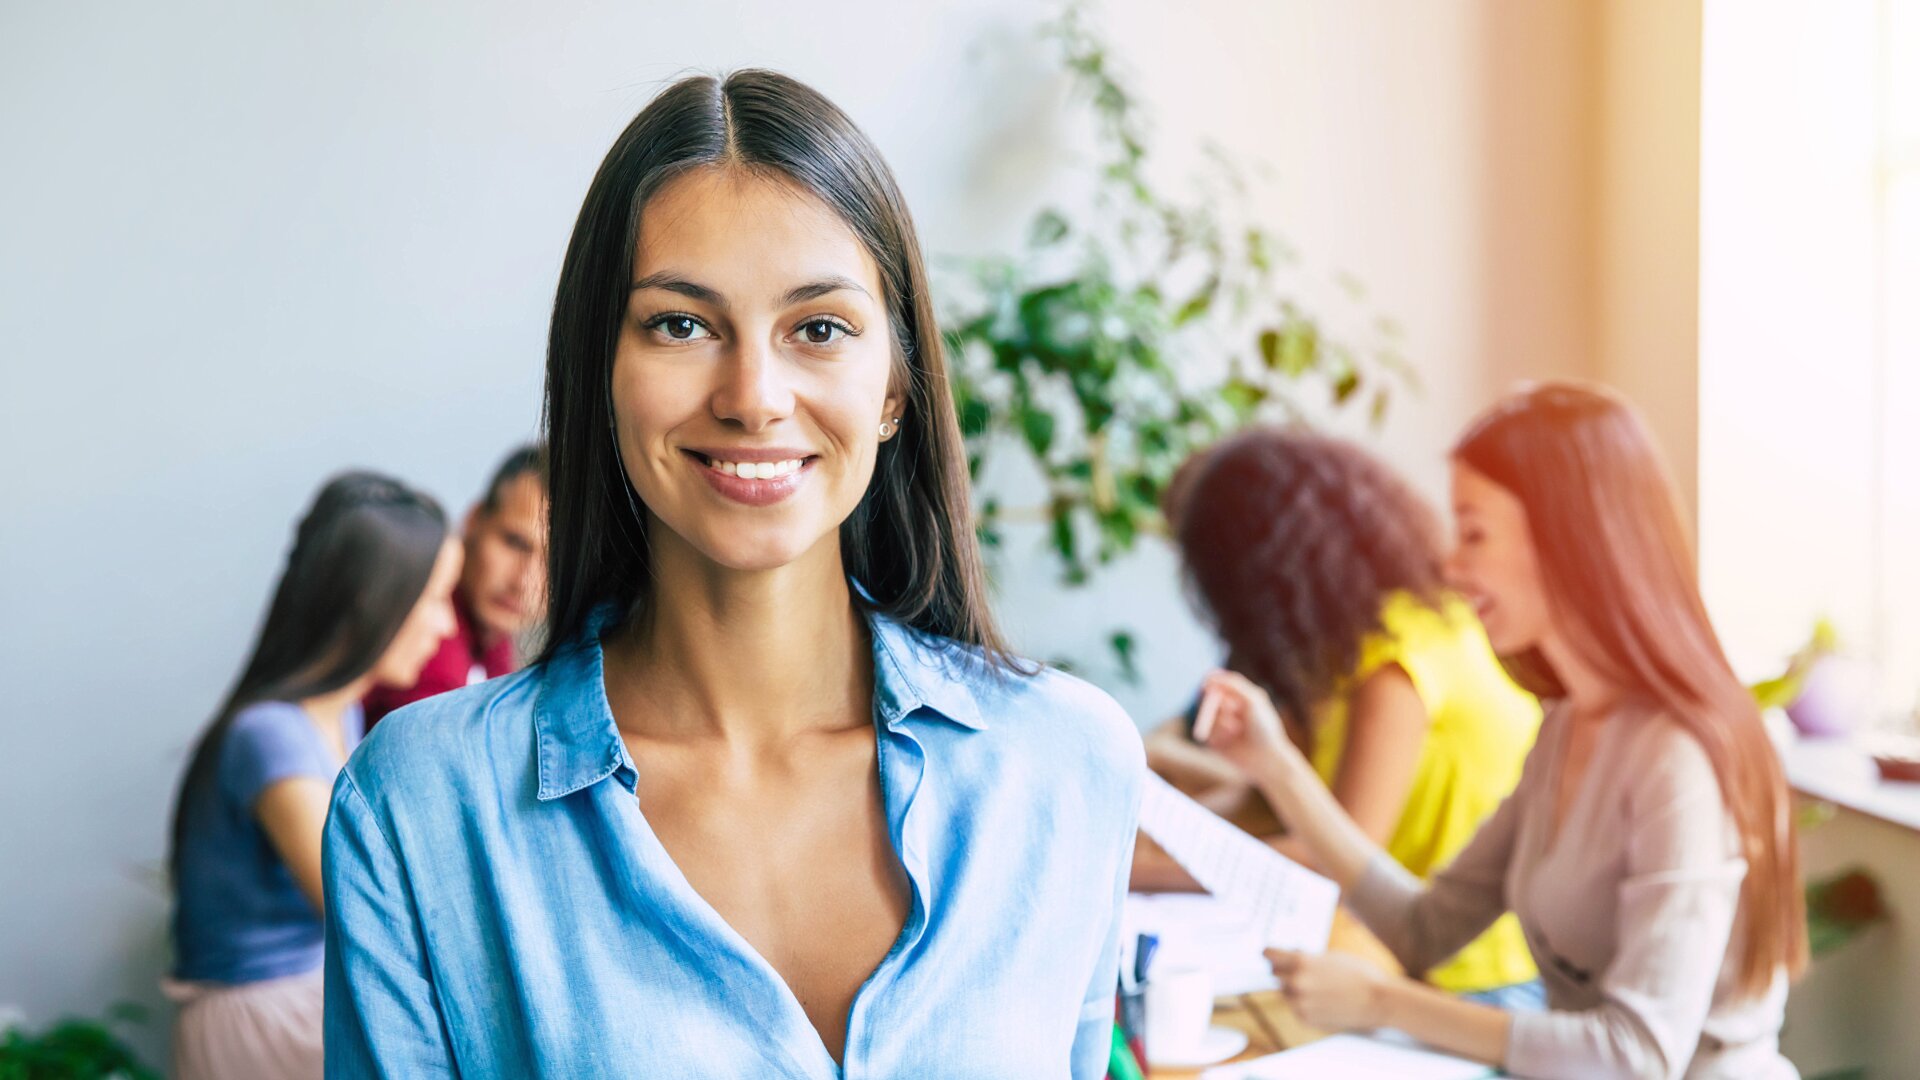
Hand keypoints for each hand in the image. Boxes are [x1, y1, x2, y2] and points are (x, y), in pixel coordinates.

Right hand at [1191, 669, 1301, 777]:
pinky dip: (1217, 733)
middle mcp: (1231, 712)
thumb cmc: (1264, 728)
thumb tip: (1210, 677)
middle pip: (1210, 698)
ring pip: (1209, 716)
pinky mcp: (1217, 742)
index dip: (1213, 682)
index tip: (1206, 681)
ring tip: (1236, 730)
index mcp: (1242, 699)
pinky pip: (1207, 733)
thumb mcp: (1252, 700)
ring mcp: (1223, 727)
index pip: (1222, 684)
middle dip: (1210, 700)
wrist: (1266, 758)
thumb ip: (1233, 685)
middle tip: (1208, 699)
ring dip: (1220, 720)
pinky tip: (1230, 741)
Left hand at [1266, 948, 1392, 1032]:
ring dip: (1294, 989)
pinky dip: (1304, 1004)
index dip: (1271, 954)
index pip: (1269, 955)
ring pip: (1285, 992)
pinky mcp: (1306, 1020)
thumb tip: (1289, 955)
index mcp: (1300, 962)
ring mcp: (1299, 1004)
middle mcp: (1295, 983)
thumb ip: (1306, 958)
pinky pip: (1296, 1008)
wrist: (1379, 1000)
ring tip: (1319, 987)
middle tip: (1301, 971)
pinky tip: (1323, 1000)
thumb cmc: (1359, 974)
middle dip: (1284, 971)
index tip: (1271, 954)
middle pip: (1275, 974)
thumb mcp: (1330, 957)